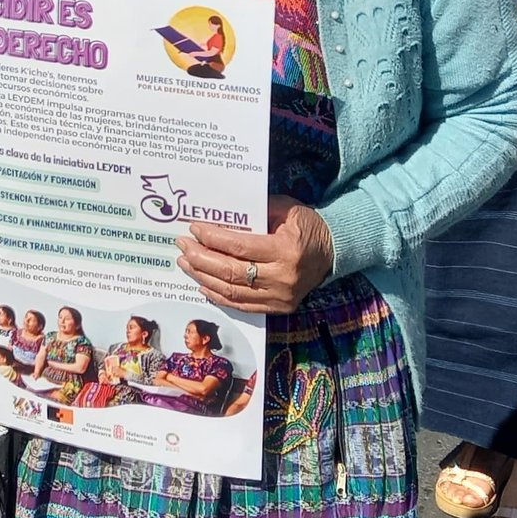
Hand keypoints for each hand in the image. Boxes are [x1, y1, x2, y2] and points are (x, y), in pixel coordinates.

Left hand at [178, 200, 334, 313]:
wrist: (334, 250)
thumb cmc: (307, 226)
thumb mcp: (286, 209)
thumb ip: (256, 211)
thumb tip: (219, 216)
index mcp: (286, 250)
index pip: (240, 247)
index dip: (213, 239)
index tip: (194, 229)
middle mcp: (282, 278)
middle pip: (231, 271)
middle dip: (201, 258)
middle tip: (182, 246)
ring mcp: (280, 297)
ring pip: (232, 291)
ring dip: (204, 277)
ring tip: (185, 263)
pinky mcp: (278, 308)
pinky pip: (242, 305)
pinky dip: (219, 296)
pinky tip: (202, 284)